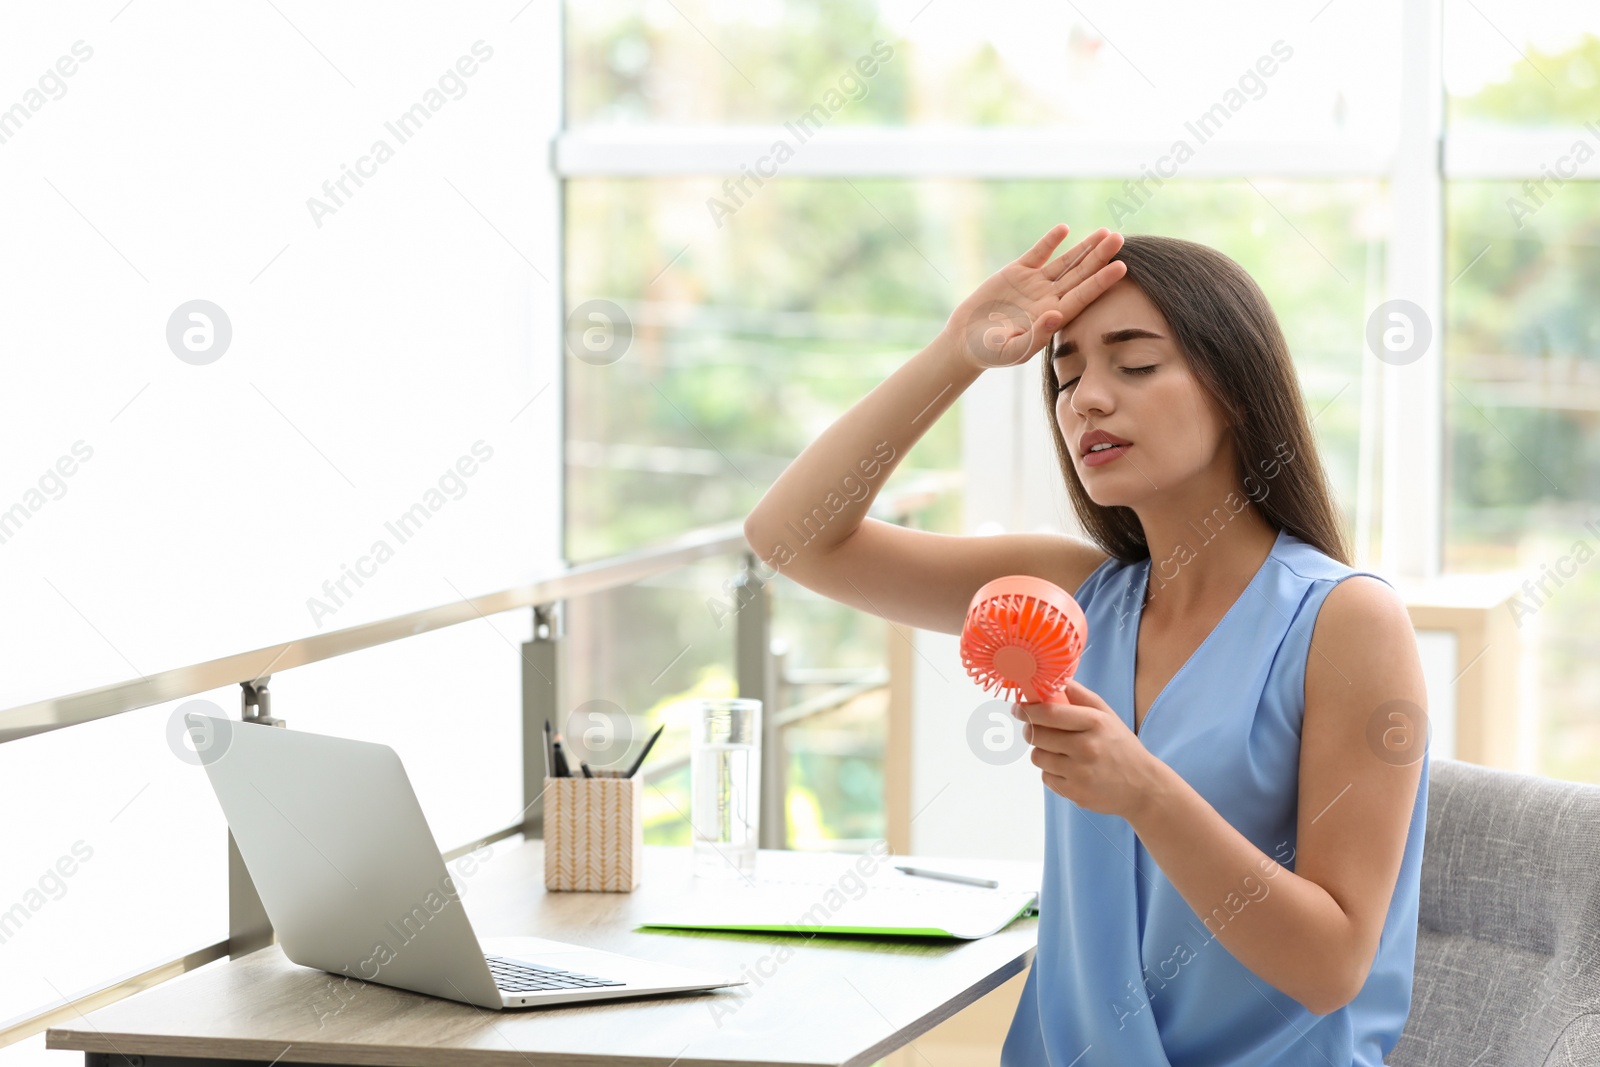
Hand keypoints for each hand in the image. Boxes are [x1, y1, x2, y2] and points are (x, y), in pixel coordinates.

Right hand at [940, 224, 1126, 372]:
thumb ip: (1036, 336)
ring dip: (1084, 247)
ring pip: (1065, 262)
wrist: (966, 341)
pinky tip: (1064, 229)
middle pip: (1081, 274)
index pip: (1083, 296)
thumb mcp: (1012, 350)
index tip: (1121, 267)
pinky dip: (1049, 241)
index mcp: (1053, 317)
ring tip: (1104, 231)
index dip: (1101, 281)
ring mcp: (1035, 284)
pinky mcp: (1017, 273)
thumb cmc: (990, 353)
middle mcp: (1049, 298)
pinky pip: (1037, 253)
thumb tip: (1057, 315)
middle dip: (1100, 256)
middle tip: (1120, 238)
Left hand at [1013, 676, 1165, 821]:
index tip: (1018, 708)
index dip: (1027, 710)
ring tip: (1060, 751)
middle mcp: (1087, 748)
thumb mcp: (1107, 715)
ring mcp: (1080, 773)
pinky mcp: (1075, 793)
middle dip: (1032, 730)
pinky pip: (1046, 777)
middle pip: (1036, 735)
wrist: (1143, 787)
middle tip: (1037, 729)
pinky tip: (1069, 770)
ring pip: (1037, 757)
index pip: (1049, 713)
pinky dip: (1052, 772)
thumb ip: (1080, 695)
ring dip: (1042, 752)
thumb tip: (1053, 679)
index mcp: (1095, 723)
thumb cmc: (1121, 746)